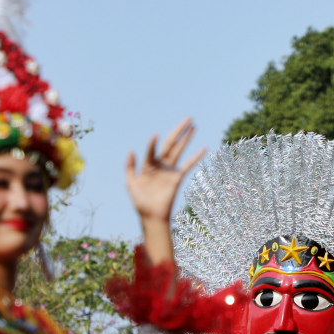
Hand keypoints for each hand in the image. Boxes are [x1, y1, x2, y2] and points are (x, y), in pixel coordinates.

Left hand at [127, 117, 205, 265]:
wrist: (151, 215)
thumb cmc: (140, 201)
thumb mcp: (131, 183)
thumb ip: (130, 167)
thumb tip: (131, 150)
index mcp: (148, 165)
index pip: (152, 149)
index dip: (153, 144)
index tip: (155, 136)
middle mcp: (161, 164)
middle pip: (171, 143)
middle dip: (179, 130)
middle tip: (188, 118)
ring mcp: (170, 170)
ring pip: (180, 150)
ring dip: (187, 138)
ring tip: (194, 126)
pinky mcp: (178, 177)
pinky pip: (188, 165)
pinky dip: (196, 157)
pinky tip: (203, 148)